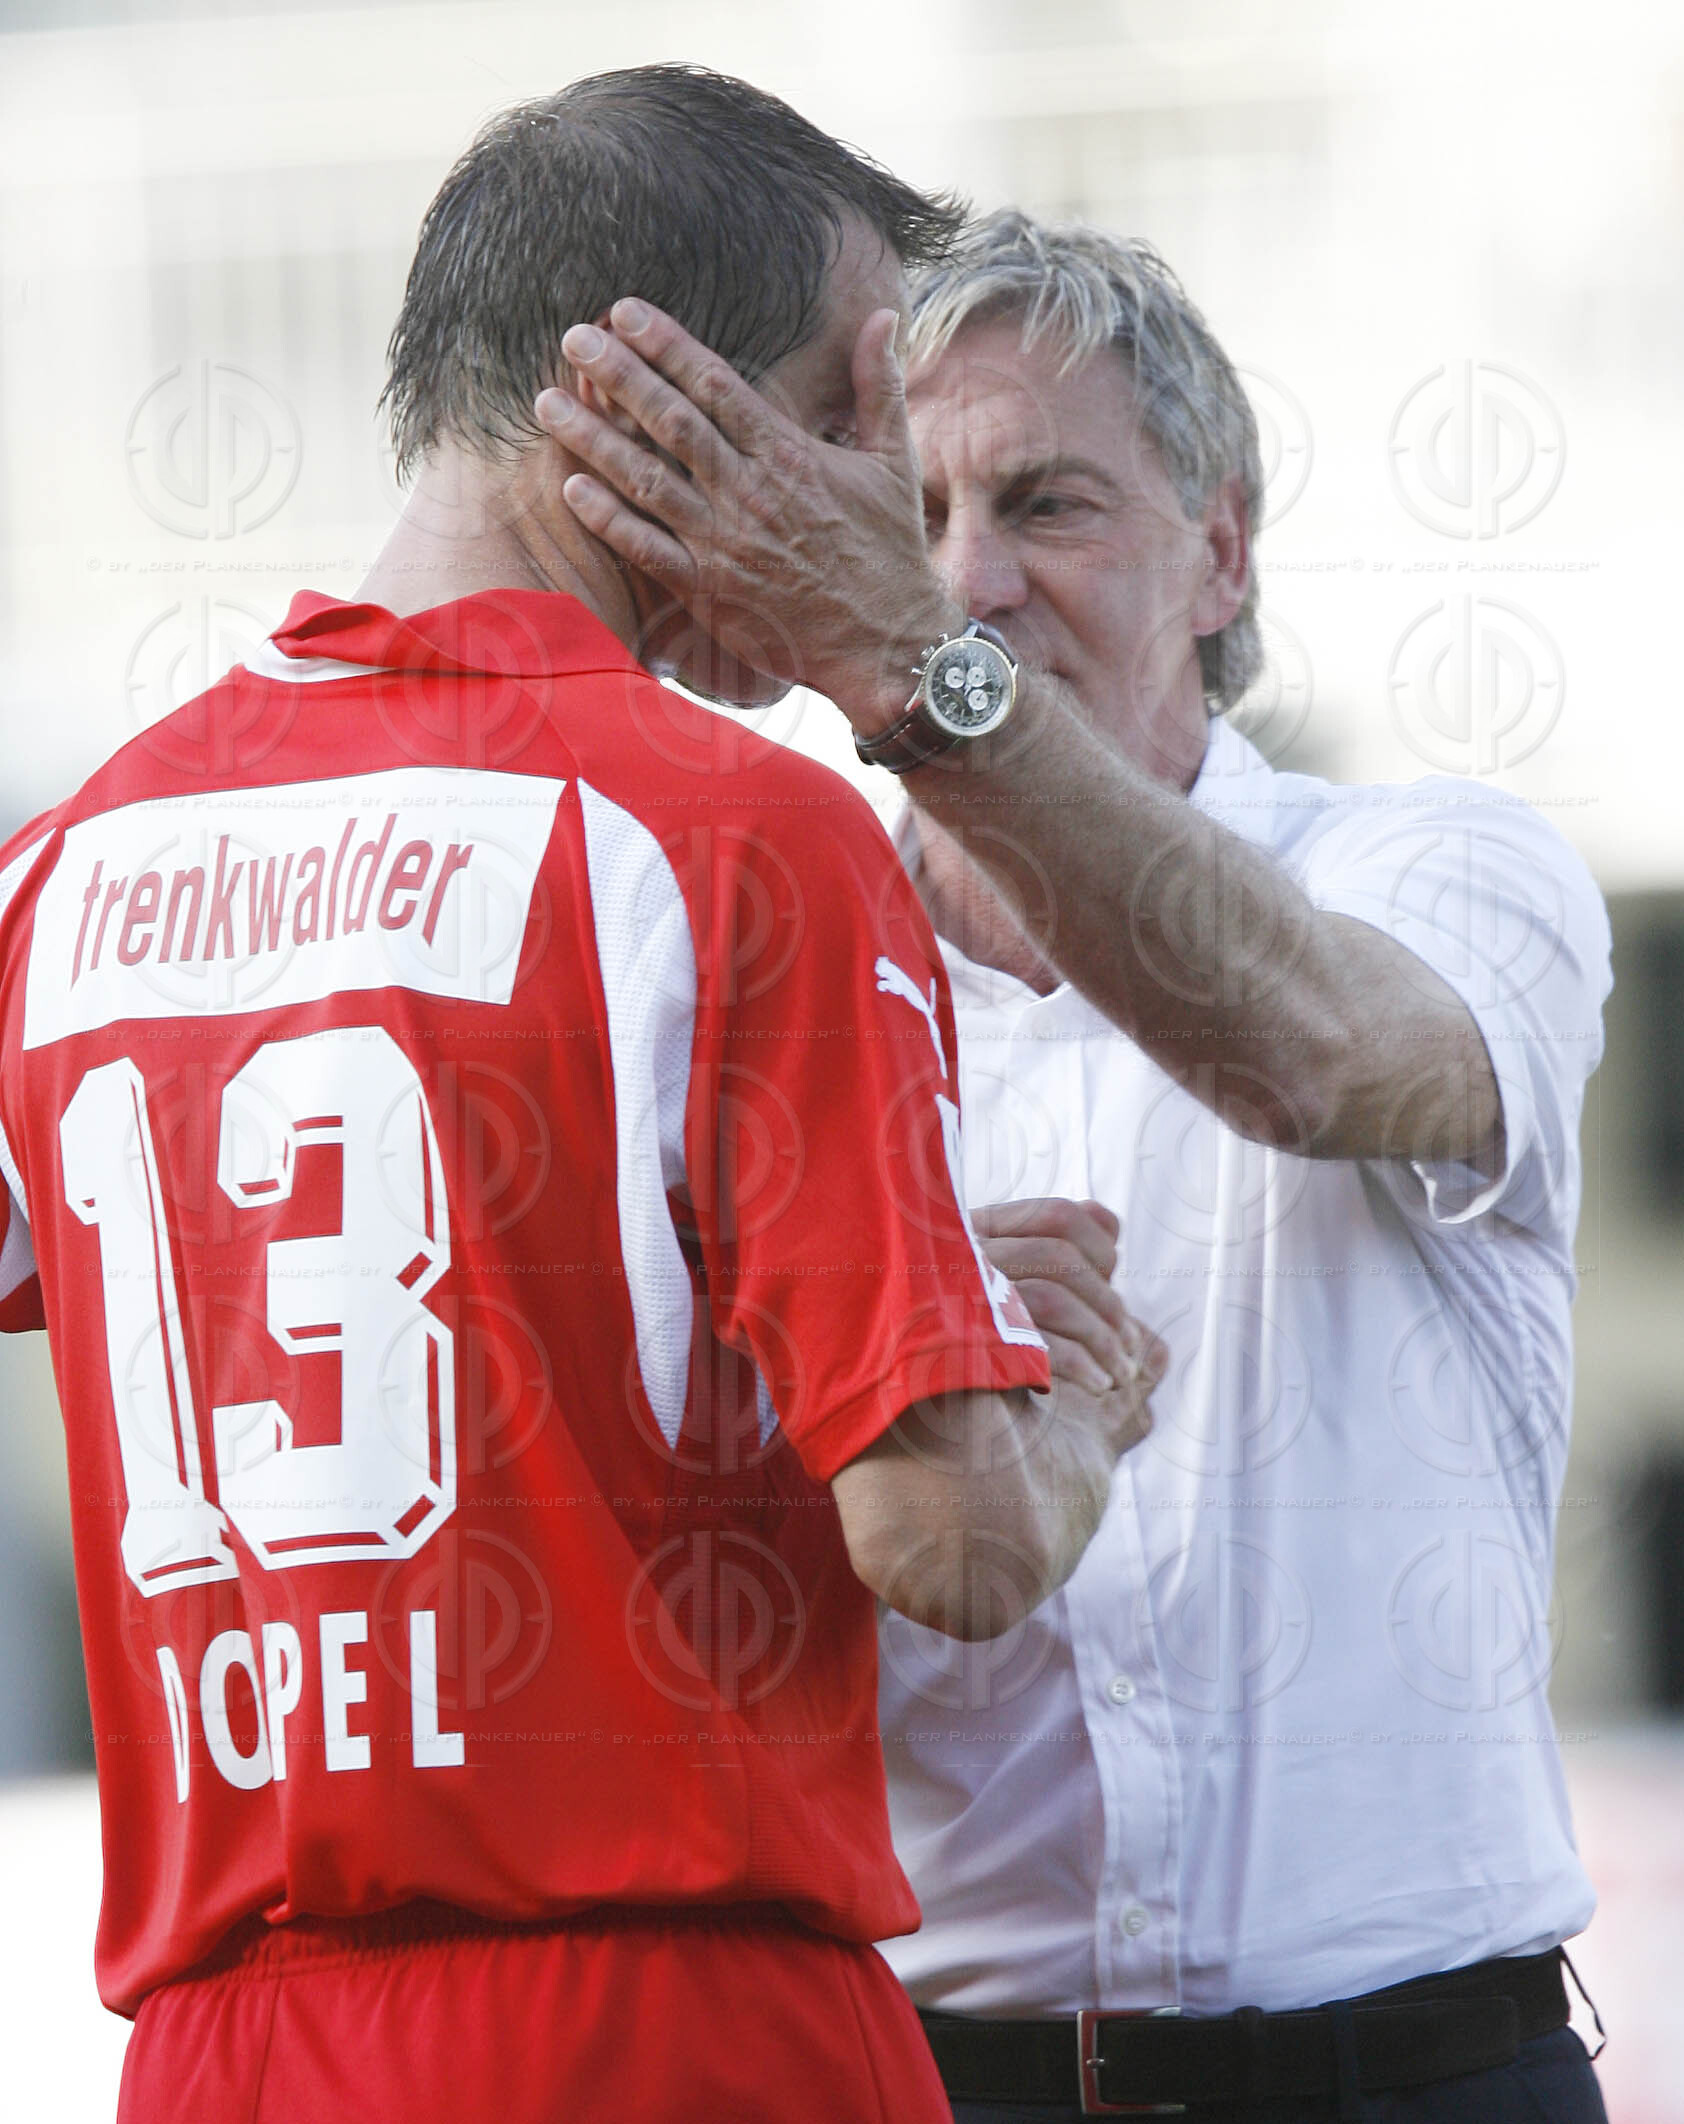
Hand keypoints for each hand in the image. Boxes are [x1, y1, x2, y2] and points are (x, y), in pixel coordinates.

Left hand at [536, 301, 960, 723]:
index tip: (625, 311)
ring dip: (594, 439)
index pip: (714, 385)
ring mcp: (726, 543)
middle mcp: (750, 493)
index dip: (666, 343)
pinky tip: (573, 488)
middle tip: (573, 337)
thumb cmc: (890, 551)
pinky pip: (649, 550)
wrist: (886, 643)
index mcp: (789, 454)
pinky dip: (610, 520)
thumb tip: (884, 317)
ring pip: (648, 480)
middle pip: (671, 421)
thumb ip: (880, 386)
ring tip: (549, 403)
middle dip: (619, 374)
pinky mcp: (710, 591)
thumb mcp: (895, 461)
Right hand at [972, 1197, 1164, 1459]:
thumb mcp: (1024, 1319)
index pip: (1054, 1217)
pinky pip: (1036, 1336)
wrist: (933, 1468)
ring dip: (1103, 1337)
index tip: (1113, 1280)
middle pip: (1060, 1254)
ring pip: (1053, 1291)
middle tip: (1129, 1347)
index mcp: (971, 1244)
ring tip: (1121, 1378)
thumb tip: (1107, 1219)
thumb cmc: (978, 1394)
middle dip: (1108, 1303)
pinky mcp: (958, 1344)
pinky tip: (1098, 1387)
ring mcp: (953, 1300)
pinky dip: (1082, 1361)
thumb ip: (1062, 1266)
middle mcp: (957, 1262)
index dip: (1099, 1246)